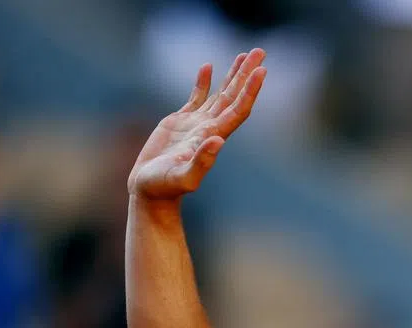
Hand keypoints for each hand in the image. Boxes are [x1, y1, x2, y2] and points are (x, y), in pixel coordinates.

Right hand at [128, 49, 266, 199]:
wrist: (149, 191)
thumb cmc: (165, 188)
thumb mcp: (183, 177)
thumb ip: (201, 162)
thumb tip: (218, 141)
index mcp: (213, 137)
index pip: (238, 110)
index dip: (250, 91)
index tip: (262, 71)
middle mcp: (209, 128)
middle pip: (234, 96)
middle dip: (247, 74)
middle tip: (261, 52)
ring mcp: (196, 124)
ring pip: (219, 94)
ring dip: (232, 75)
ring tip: (245, 54)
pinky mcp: (180, 123)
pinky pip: (196, 97)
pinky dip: (203, 82)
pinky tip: (208, 66)